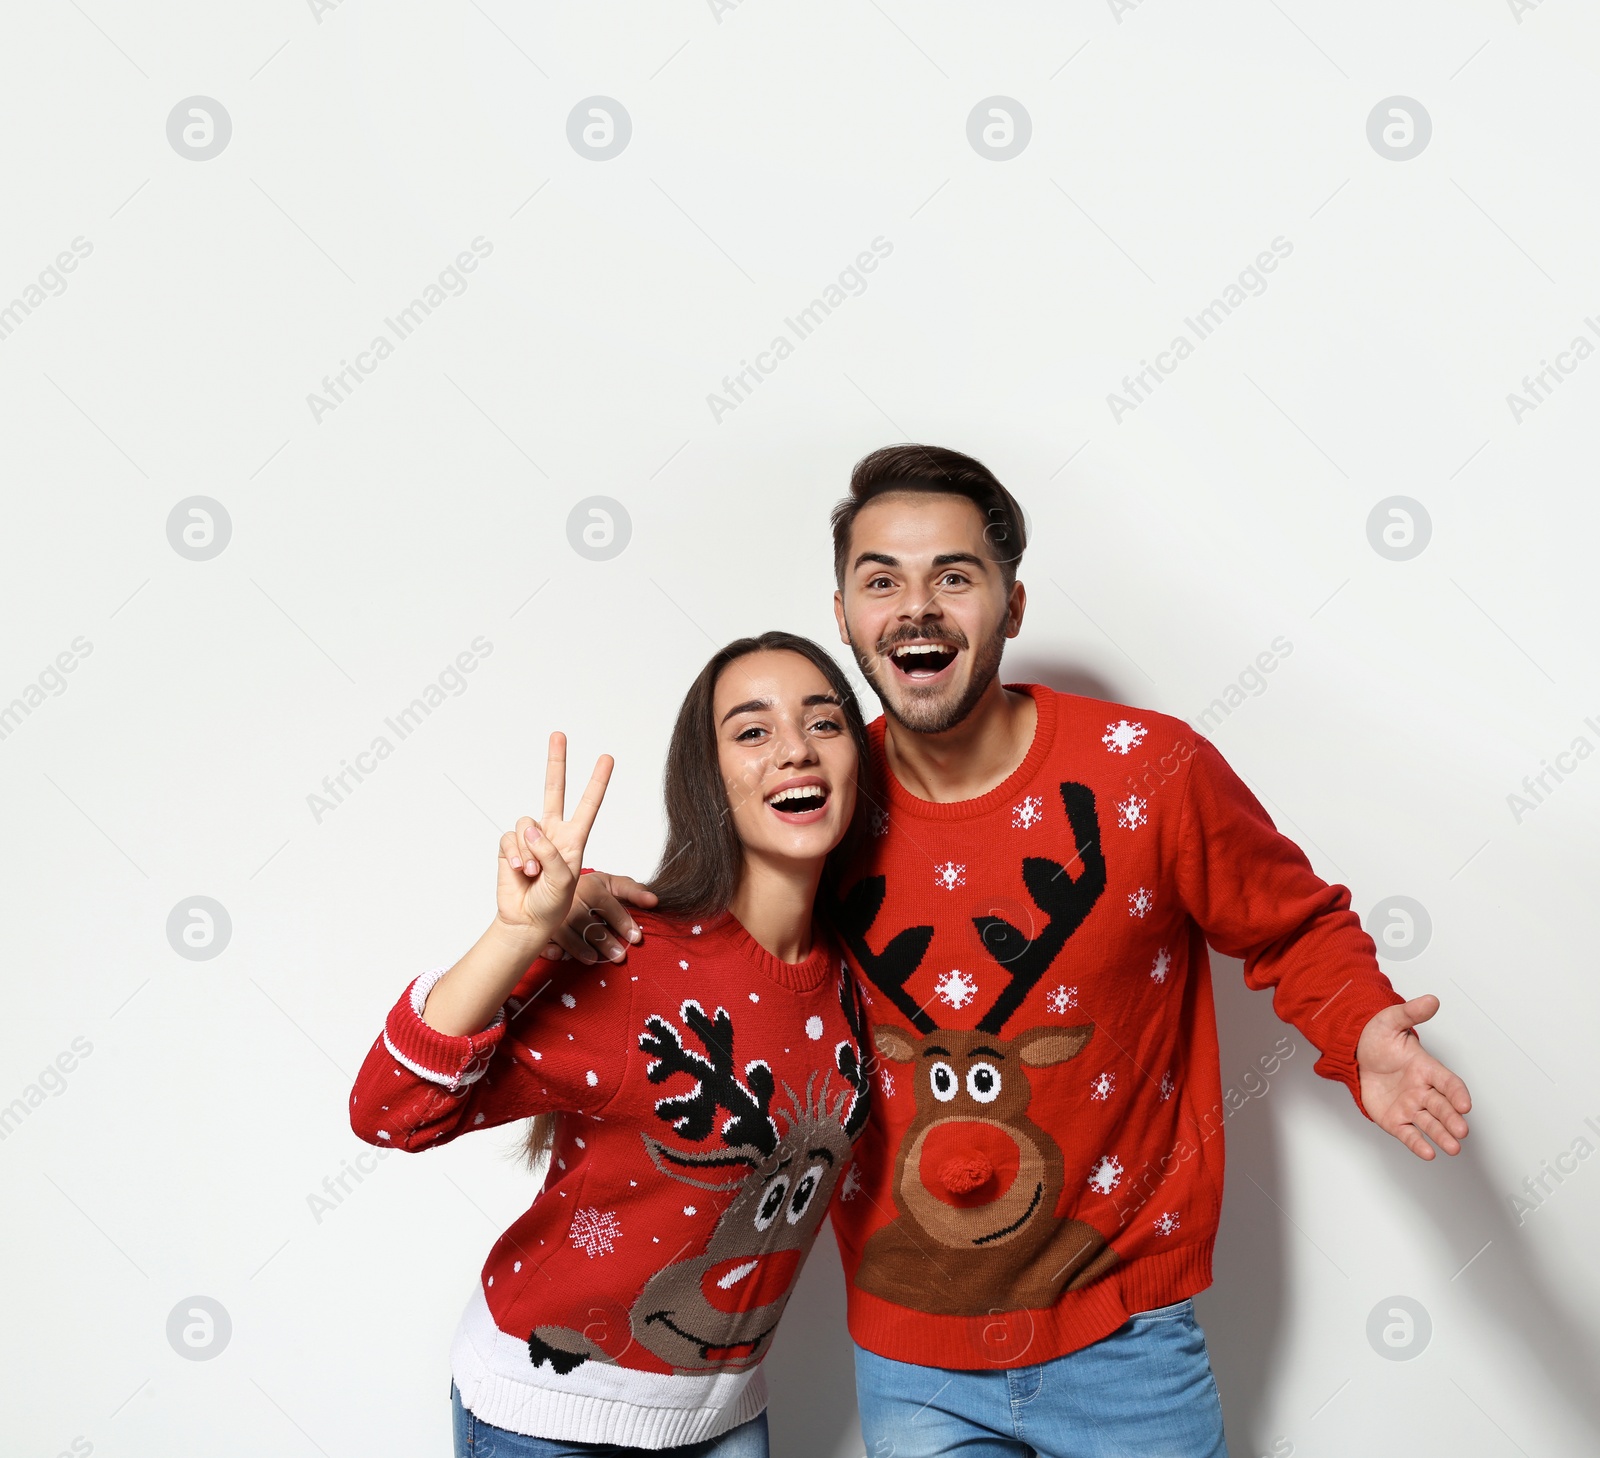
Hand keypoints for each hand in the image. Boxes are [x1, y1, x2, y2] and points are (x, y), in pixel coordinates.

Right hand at [496, 732, 612, 944]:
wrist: (526, 921)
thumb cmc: (552, 904)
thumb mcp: (564, 880)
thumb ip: (551, 852)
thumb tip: (531, 829)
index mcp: (574, 839)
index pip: (589, 804)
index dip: (597, 781)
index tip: (607, 758)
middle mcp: (552, 833)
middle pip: (554, 791)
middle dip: (556, 762)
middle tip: (558, 734)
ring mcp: (530, 839)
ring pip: (527, 823)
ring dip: (530, 850)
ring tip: (533, 872)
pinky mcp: (510, 846)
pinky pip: (510, 838)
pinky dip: (516, 854)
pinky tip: (521, 870)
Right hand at [547, 870, 659, 963]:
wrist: (557, 887)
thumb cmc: (590, 890)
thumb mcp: (613, 885)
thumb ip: (634, 892)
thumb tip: (654, 901)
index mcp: (589, 886)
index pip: (607, 904)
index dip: (622, 921)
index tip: (637, 937)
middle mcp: (569, 900)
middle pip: (586, 921)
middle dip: (604, 940)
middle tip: (620, 956)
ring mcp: (553, 915)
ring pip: (566, 932)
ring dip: (579, 947)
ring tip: (594, 960)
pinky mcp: (542, 928)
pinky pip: (543, 940)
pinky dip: (549, 948)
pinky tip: (559, 955)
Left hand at [1357, 995, 1470, 1159]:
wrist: (1354, 1053)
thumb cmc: (1377, 1039)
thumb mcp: (1390, 1021)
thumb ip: (1410, 1012)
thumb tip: (1431, 999)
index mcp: (1426, 1068)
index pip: (1447, 1082)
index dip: (1457, 1093)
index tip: (1465, 1104)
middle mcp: (1422, 1090)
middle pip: (1442, 1106)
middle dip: (1453, 1119)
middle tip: (1462, 1130)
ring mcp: (1410, 1106)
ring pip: (1430, 1124)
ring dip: (1442, 1136)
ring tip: (1452, 1148)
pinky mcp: (1396, 1119)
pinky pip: (1409, 1133)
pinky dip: (1418, 1144)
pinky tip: (1428, 1153)